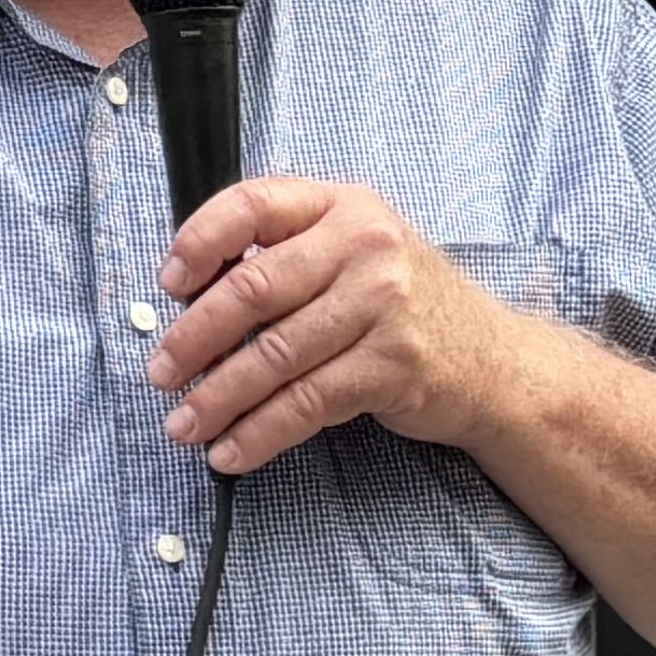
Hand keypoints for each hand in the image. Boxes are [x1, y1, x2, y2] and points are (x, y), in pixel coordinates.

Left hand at [154, 173, 513, 472]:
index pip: (251, 204)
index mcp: (342, 206)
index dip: (197, 242)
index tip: (168, 287)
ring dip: (217, 398)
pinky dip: (260, 432)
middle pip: (252, 289)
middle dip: (193, 338)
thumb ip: (284, 257)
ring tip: (183, 425)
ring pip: (274, 355)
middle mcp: (365, 245)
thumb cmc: (401, 305)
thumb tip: (187, 301)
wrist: (495, 361)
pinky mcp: (395, 364)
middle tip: (161, 373)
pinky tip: (231, 451)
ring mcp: (384, 304)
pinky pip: (307, 402)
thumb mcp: (352, 254)